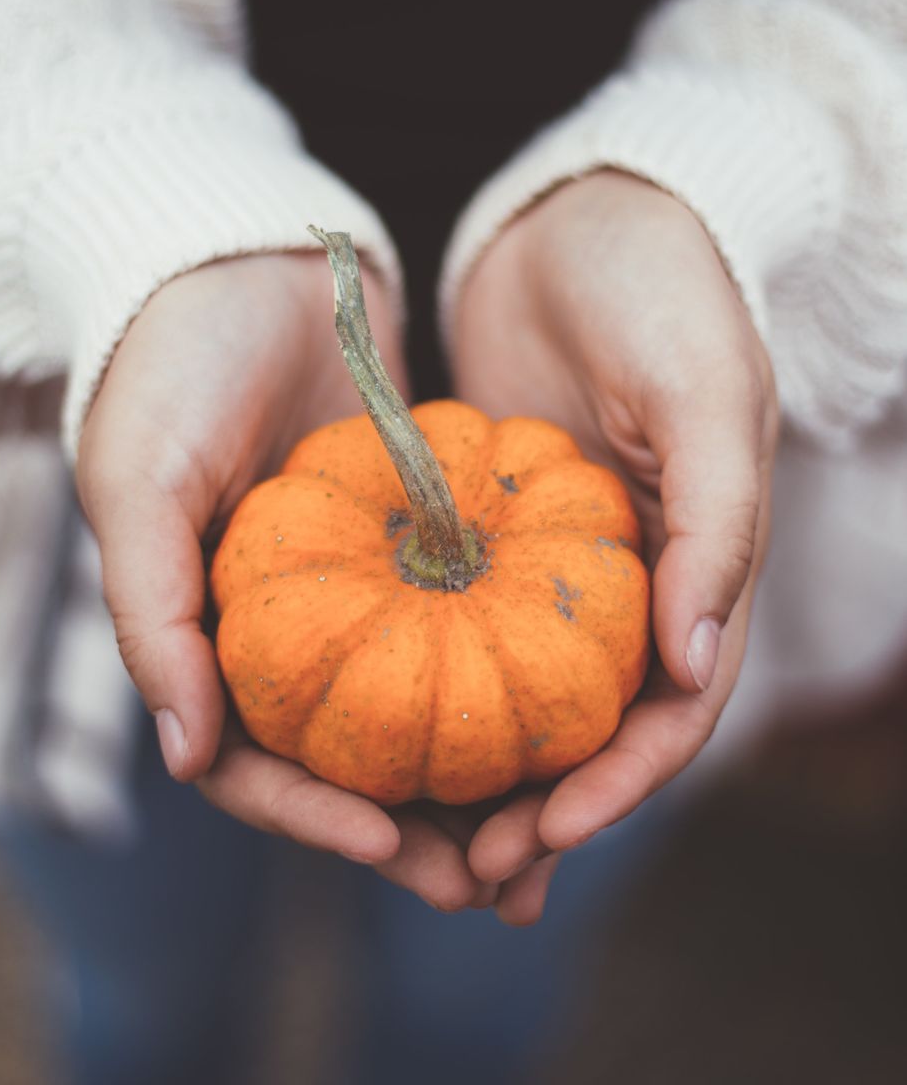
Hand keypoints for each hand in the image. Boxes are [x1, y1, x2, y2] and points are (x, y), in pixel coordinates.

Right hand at [77, 252, 496, 910]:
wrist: (242, 258)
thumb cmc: (170, 369)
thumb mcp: (139, 483)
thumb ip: (151, 616)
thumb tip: (190, 757)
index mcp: (207, 633)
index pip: (254, 763)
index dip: (314, 819)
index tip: (391, 845)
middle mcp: (286, 625)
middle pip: (348, 762)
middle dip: (414, 829)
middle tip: (489, 880)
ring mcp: (354, 587)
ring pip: (416, 709)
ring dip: (470, 776)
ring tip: (541, 824)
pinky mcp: (412, 541)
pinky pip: (459, 626)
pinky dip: (498, 674)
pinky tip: (559, 710)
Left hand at [451, 169, 778, 922]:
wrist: (584, 212)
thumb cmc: (663, 287)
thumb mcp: (706, 388)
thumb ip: (714, 523)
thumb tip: (689, 670)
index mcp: (703, 562)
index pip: (673, 708)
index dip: (619, 785)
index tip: (544, 837)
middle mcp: (634, 578)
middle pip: (593, 726)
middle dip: (542, 808)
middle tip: (467, 873)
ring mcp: (558, 559)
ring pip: (522, 694)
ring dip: (482, 776)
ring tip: (418, 845)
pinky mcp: (490, 527)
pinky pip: (458, 623)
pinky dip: (427, 682)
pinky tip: (371, 729)